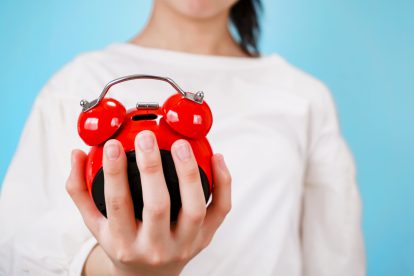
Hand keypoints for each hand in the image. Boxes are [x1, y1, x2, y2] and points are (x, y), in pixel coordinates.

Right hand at [66, 130, 231, 275]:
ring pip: (194, 208)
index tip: (114, 144)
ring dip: (189, 173)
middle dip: (152, 168)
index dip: (114, 171)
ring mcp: (185, 243)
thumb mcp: (95, 222)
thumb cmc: (122, 243)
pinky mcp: (207, 237)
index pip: (117, 204)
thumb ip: (82, 189)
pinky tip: (216, 158)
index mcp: (123, 242)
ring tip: (181, 145)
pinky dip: (223, 182)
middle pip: (157, 206)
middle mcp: (155, 246)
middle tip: (147, 137)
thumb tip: (77, 153)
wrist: (148, 274)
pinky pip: (221, 208)